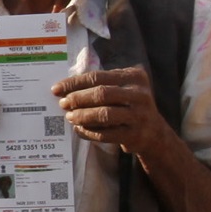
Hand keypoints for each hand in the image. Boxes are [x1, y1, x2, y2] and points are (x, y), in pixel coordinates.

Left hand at [53, 66, 167, 155]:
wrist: (153, 132)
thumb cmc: (129, 105)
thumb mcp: (123, 88)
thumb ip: (101, 83)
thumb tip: (65, 88)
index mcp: (134, 76)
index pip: (98, 76)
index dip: (74, 83)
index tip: (57, 89)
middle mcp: (139, 94)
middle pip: (101, 93)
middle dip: (78, 98)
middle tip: (63, 103)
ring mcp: (139, 115)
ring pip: (104, 114)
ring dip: (83, 115)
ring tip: (70, 117)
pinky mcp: (134, 135)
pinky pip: (106, 134)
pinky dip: (89, 132)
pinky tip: (79, 129)